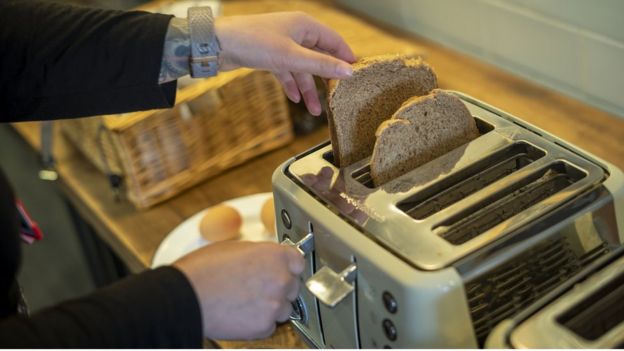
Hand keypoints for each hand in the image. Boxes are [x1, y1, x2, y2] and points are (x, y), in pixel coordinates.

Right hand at [173, 241, 303, 339]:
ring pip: (284, 308)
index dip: (288, 265)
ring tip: (245, 301)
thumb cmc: (202, 270)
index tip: (282, 269)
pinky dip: (259, 322)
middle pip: (292, 285)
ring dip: (270, 306)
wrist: (184, 298)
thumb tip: (265, 258)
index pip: (298, 261)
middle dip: (278, 286)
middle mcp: (280, 279)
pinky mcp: (264, 326)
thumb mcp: (234, 248)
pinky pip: (270, 325)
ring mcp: (274, 305)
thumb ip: (258, 253)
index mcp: (275, 255)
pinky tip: (241, 313)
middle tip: (256, 287)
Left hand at [215, 11, 355, 115]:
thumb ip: (321, 65)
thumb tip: (348, 72)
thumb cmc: (253, 42)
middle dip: (326, 79)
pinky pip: (286, 71)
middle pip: (318, 57)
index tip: (357, 75)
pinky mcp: (268, 55)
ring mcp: (281, 44)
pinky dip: (291, 84)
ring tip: (315, 111)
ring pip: (301, 68)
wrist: (216, 44)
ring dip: (307, 89)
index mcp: (305, 25)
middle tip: (337, 98)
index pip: (334, 41)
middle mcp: (295, 32)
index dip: (346, 57)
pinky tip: (295, 99)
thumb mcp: (291, 57)